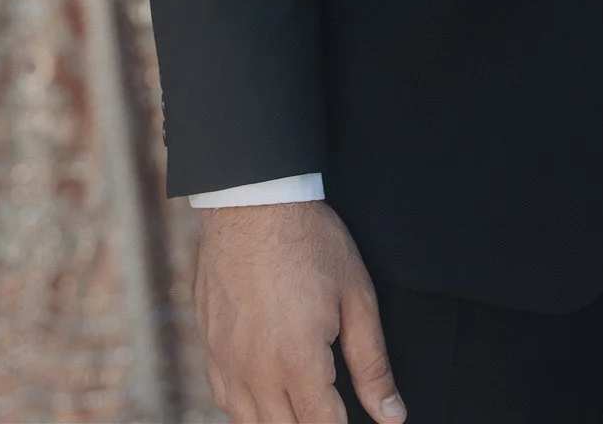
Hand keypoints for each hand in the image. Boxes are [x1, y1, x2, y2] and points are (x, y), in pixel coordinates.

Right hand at [195, 201, 404, 422]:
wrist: (252, 200)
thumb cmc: (307, 241)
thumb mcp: (356, 297)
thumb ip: (373, 364)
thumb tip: (392, 417)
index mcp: (297, 361)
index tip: (356, 421)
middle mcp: (257, 370)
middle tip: (330, 407)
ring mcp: (227, 360)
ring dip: (279, 421)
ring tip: (302, 405)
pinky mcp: (210, 345)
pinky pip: (223, 399)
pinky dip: (246, 407)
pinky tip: (266, 392)